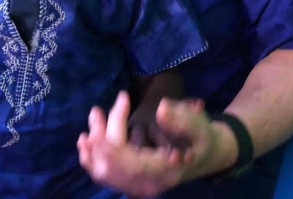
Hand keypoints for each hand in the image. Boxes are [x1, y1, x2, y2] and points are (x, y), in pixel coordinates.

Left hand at [78, 91, 214, 197]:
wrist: (207, 153)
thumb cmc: (202, 136)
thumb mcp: (200, 125)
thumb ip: (183, 118)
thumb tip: (161, 109)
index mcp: (164, 172)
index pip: (131, 165)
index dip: (111, 149)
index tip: (97, 131)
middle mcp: (148, 183)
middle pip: (114, 168)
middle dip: (100, 139)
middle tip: (97, 110)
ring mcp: (138, 184)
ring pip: (106, 171)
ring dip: (93, 145)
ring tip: (94, 115)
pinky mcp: (131, 178)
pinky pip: (106, 173)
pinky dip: (92, 157)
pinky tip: (85, 139)